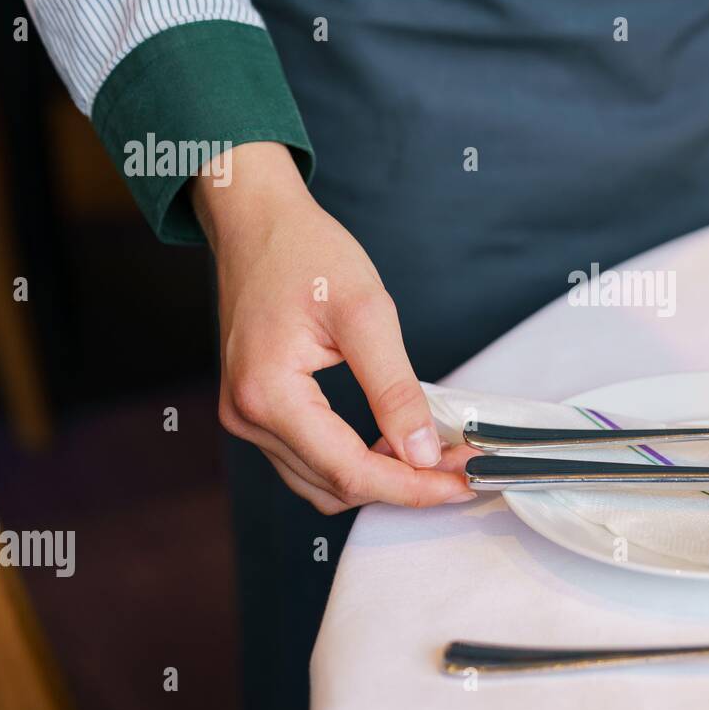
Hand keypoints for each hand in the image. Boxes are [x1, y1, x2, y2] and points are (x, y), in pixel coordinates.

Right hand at [192, 142, 476, 512]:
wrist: (257, 222)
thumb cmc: (304, 252)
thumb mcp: (367, 313)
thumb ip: (395, 389)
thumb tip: (422, 453)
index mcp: (268, 393)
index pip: (349, 471)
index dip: (411, 487)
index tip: (462, 483)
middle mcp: (247, 416)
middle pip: (336, 485)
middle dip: (403, 486)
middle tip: (462, 470)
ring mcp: (246, 416)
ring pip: (322, 483)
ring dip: (381, 480)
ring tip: (436, 461)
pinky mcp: (257, 410)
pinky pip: (310, 461)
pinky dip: (354, 463)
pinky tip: (394, 446)